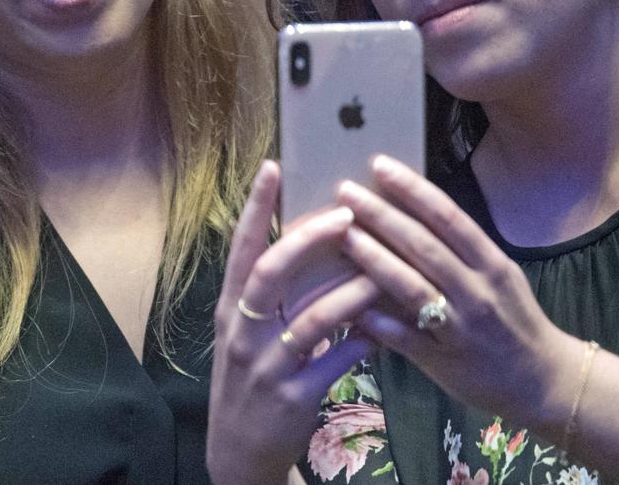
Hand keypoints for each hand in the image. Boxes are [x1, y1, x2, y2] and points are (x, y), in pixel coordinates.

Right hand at [207, 161, 380, 484]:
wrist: (241, 451)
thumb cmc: (253, 379)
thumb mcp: (248, 335)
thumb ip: (273, 295)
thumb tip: (313, 239)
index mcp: (231, 310)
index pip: (241, 249)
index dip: (254, 208)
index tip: (272, 166)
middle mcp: (243, 334)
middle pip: (271, 274)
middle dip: (308, 240)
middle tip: (347, 213)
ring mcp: (267, 367)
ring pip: (312, 318)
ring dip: (351, 290)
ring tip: (382, 269)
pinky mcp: (294, 397)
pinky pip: (337, 361)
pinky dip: (365, 340)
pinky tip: (387, 326)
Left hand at [337, 154, 570, 431]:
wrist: (542, 379)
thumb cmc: (514, 319)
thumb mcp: (499, 276)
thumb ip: (463, 250)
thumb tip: (415, 212)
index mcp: (491, 264)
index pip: (449, 217)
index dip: (413, 190)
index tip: (380, 165)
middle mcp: (476, 291)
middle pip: (423, 245)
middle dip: (381, 215)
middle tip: (345, 190)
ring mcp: (459, 327)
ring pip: (411, 286)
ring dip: (373, 258)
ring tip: (342, 234)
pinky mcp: (443, 359)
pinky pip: (404, 337)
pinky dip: (377, 321)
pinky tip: (350, 307)